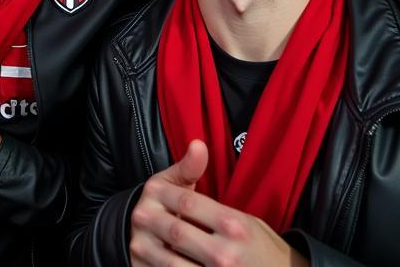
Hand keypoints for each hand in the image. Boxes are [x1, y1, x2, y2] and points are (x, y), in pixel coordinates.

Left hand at [130, 141, 303, 266]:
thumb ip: (213, 191)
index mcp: (234, 226)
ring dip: (151, 251)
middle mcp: (225, 252)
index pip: (187, 203)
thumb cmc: (261, 250)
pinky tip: (156, 265)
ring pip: (170, 262)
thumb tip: (196, 144)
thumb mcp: (245, 218)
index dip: (165, 196)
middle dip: (152, 222)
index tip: (153, 193)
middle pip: (175, 231)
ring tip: (139, 241)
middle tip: (137, 216)